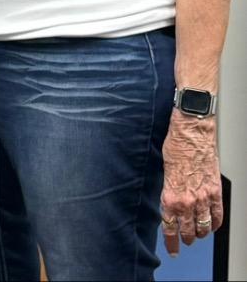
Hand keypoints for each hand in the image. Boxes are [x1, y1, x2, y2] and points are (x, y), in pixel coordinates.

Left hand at [160, 111, 223, 254]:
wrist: (191, 133)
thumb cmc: (175, 146)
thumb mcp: (164, 172)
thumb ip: (168, 190)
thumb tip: (170, 202)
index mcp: (170, 196)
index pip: (170, 228)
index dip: (171, 242)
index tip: (173, 250)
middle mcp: (187, 201)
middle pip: (187, 231)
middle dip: (186, 239)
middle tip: (185, 241)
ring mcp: (203, 198)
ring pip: (203, 226)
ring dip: (200, 232)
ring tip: (198, 234)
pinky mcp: (216, 192)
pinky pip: (218, 215)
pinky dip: (215, 223)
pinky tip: (212, 225)